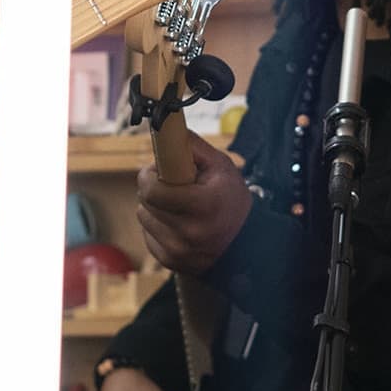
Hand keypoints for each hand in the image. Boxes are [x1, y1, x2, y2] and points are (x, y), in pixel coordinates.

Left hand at [134, 132, 250, 276]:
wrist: (247, 246)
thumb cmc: (232, 200)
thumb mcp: (222, 167)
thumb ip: (193, 146)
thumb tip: (167, 128)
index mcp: (203, 206)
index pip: (153, 191)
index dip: (149, 176)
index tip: (155, 170)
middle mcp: (189, 232)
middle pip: (145, 202)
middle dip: (153, 188)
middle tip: (171, 185)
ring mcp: (178, 251)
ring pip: (143, 218)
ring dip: (153, 207)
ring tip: (177, 205)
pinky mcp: (170, 262)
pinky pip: (148, 235)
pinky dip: (157, 226)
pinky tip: (178, 224)